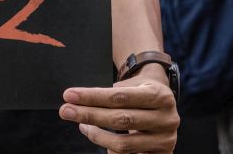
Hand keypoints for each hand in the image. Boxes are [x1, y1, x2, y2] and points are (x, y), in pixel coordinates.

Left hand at [59, 67, 178, 152]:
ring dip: (96, 135)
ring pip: (123, 144)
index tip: (69, 95)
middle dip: (89, 115)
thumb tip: (79, 101)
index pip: (119, 96)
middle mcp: (166, 118)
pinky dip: (110, 150)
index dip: (92, 97)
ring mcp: (166, 140)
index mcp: (159, 95)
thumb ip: (112, 92)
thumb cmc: (142, 92)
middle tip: (66, 111)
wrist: (166, 104)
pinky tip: (99, 137)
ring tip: (82, 125)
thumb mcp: (134, 84)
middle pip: (120, 119)